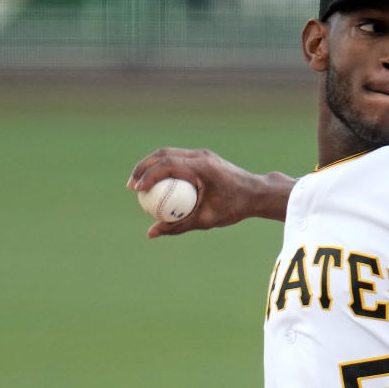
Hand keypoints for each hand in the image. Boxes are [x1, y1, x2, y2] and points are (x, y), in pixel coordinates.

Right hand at [127, 147, 294, 237]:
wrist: (258, 193)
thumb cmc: (235, 207)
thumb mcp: (206, 220)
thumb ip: (178, 226)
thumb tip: (151, 233)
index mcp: (201, 166)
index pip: (167, 165)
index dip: (147, 175)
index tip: (137, 190)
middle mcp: (200, 156)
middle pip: (163, 154)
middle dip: (143, 167)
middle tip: (131, 186)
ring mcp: (202, 155)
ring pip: (169, 154)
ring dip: (152, 166)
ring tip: (139, 185)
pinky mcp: (204, 158)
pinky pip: (178, 160)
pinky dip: (165, 169)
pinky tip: (158, 185)